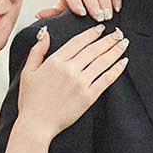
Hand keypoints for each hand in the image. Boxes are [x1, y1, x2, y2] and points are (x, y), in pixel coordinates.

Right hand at [16, 23, 127, 139]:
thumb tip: (45, 33)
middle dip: (108, 39)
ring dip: (115, 51)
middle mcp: (70, 69)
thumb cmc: (30, 101)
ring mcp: (80, 83)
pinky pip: (106, 79)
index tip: (100, 28)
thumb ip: (37, 51)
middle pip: (93, 50)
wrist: (36, 124)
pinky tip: (123, 62)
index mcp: (55, 62)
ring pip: (102, 62)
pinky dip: (116, 69)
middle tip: (119, 33)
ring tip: (124, 43)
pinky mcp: (88, 96)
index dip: (91, 34)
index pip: (78, 42)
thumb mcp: (28, 72)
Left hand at [35, 0, 122, 22]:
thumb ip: (55, 14)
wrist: (98, 7)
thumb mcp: (67, 15)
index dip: (75, 1)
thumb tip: (38, 14)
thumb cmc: (81, 13)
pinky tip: (117, 6)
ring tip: (108, 15)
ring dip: (105, 1)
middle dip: (93, 3)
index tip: (81, 14)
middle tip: (99, 18)